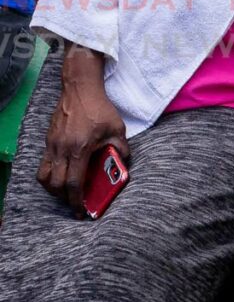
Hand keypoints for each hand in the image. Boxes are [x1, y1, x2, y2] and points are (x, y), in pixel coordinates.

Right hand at [37, 45, 128, 217]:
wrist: (80, 89)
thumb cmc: (100, 108)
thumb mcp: (117, 128)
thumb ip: (120, 148)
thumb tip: (124, 164)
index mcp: (80, 149)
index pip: (74, 183)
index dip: (76, 201)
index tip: (81, 212)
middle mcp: (62, 150)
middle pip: (56, 185)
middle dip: (64, 199)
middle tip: (75, 205)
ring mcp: (52, 145)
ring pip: (44, 177)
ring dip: (53, 189)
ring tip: (66, 193)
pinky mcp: (48, 141)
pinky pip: (43, 165)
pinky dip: (49, 176)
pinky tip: (61, 176)